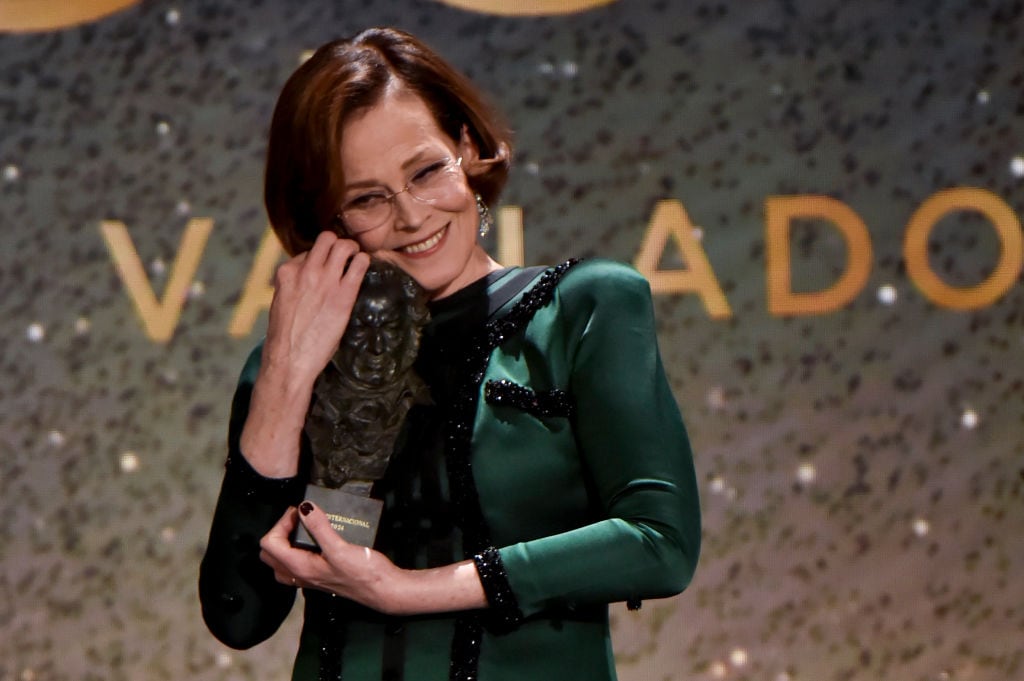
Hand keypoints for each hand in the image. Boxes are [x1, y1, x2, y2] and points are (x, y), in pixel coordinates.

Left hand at [259, 501, 404, 612]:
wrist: (383, 590)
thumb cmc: (364, 574)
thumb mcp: (340, 548)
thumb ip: (320, 527)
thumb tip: (304, 508)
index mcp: (300, 568)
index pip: (270, 543)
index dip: (281, 523)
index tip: (300, 513)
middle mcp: (300, 575)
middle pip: (270, 553)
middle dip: (280, 532)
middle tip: (299, 519)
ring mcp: (309, 578)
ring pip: (281, 560)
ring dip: (286, 542)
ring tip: (304, 528)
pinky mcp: (320, 576)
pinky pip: (296, 563)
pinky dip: (298, 549)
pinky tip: (316, 540)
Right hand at [263, 232, 370, 389]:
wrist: (289, 360)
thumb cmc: (285, 337)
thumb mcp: (282, 303)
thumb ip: (294, 287)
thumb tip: (307, 283)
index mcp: (286, 273)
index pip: (307, 252)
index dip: (319, 259)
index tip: (325, 268)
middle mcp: (305, 271)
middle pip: (326, 239)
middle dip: (338, 243)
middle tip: (346, 255)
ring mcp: (325, 281)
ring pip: (343, 245)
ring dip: (353, 249)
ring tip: (357, 258)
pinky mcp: (343, 294)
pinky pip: (360, 264)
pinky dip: (364, 262)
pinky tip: (364, 269)